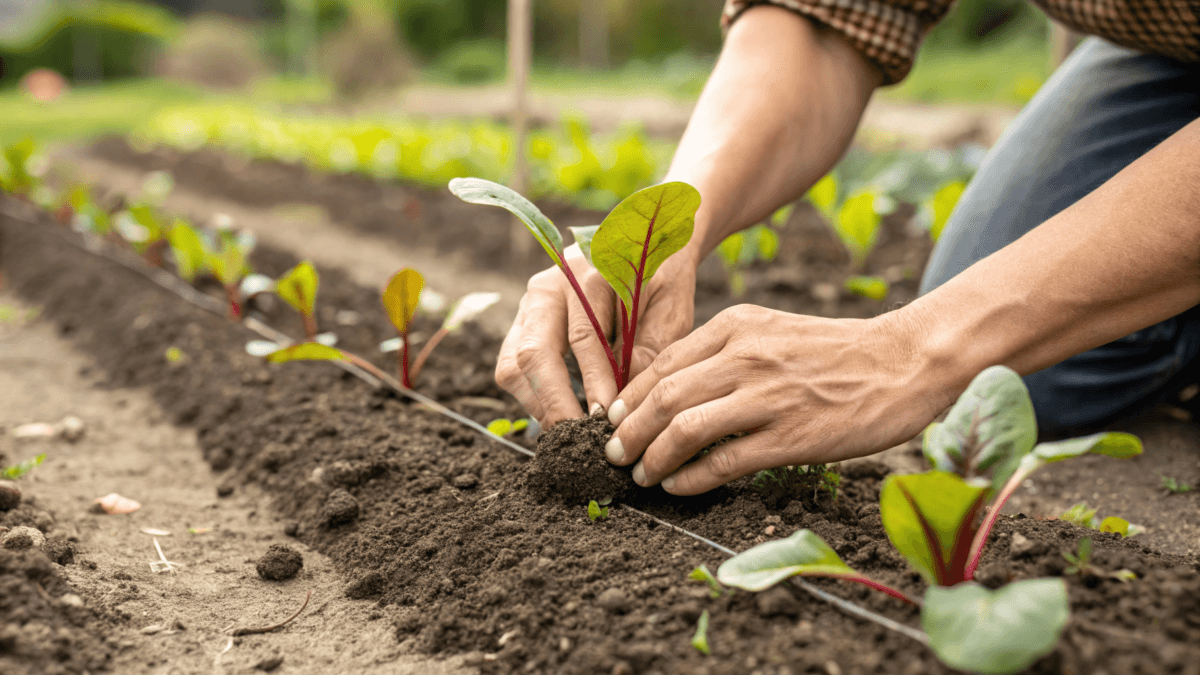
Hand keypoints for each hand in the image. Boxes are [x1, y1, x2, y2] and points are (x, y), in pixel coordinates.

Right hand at [496, 244, 697, 426]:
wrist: (647, 245)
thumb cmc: (662, 280)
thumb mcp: (669, 309)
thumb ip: (650, 350)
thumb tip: (625, 402)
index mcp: (587, 272)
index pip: (583, 336)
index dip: (594, 380)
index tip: (607, 417)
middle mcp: (549, 285)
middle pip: (534, 351)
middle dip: (555, 402)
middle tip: (577, 438)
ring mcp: (530, 305)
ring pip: (513, 365)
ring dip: (539, 404)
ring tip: (570, 435)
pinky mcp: (523, 324)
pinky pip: (512, 369)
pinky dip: (534, 397)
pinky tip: (562, 416)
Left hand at [602, 304, 946, 494]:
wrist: (902, 362)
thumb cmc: (835, 352)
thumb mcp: (771, 332)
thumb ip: (724, 351)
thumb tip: (671, 389)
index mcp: (736, 326)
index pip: (662, 365)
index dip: (629, 398)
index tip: (613, 421)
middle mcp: (745, 357)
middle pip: (664, 398)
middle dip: (629, 432)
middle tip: (614, 454)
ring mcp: (768, 397)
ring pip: (685, 430)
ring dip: (653, 458)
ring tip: (641, 475)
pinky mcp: (791, 436)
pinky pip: (724, 462)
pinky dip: (691, 478)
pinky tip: (678, 486)